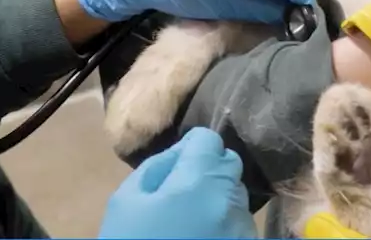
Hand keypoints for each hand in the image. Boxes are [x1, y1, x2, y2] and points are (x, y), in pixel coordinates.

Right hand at [99, 127, 256, 238]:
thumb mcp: (126, 202)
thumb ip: (156, 167)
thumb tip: (180, 154)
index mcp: (199, 181)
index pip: (209, 140)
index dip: (191, 148)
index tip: (177, 166)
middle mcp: (231, 202)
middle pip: (228, 167)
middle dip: (207, 172)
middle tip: (179, 197)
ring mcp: (244, 231)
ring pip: (235, 197)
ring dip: (216, 201)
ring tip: (189, 226)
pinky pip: (239, 226)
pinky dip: (223, 227)